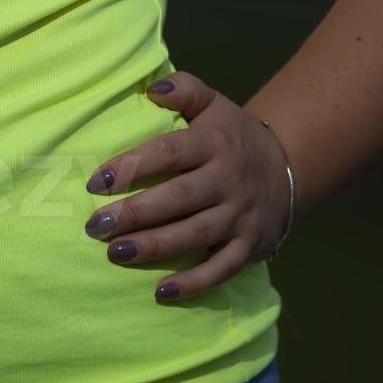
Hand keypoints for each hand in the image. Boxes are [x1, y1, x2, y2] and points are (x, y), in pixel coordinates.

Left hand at [82, 71, 292, 301]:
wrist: (287, 166)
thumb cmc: (231, 135)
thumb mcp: (213, 104)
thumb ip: (184, 90)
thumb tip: (153, 89)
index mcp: (215, 143)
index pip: (169, 152)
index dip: (132, 166)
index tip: (94, 182)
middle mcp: (229, 180)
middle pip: (179, 198)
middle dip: (136, 213)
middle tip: (95, 226)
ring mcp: (241, 215)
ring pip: (196, 235)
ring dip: (156, 247)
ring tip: (115, 253)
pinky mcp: (250, 246)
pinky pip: (222, 269)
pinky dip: (194, 283)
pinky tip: (161, 292)